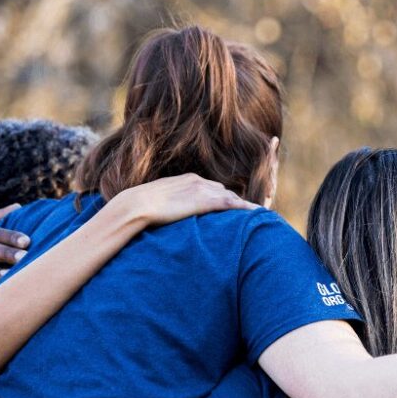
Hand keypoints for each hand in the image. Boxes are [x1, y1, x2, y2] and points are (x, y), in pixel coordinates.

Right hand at [109, 173, 258, 227]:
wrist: (137, 204)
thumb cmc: (141, 206)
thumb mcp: (160, 201)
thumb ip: (173, 203)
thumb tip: (173, 213)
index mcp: (189, 179)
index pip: (214, 189)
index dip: (225, 199)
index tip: (234, 208)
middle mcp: (199, 181)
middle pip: (226, 192)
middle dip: (238, 203)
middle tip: (252, 214)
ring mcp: (203, 190)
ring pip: (231, 197)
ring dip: (245, 207)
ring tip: (259, 217)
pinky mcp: (205, 200)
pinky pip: (232, 204)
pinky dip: (246, 209)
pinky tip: (258, 214)